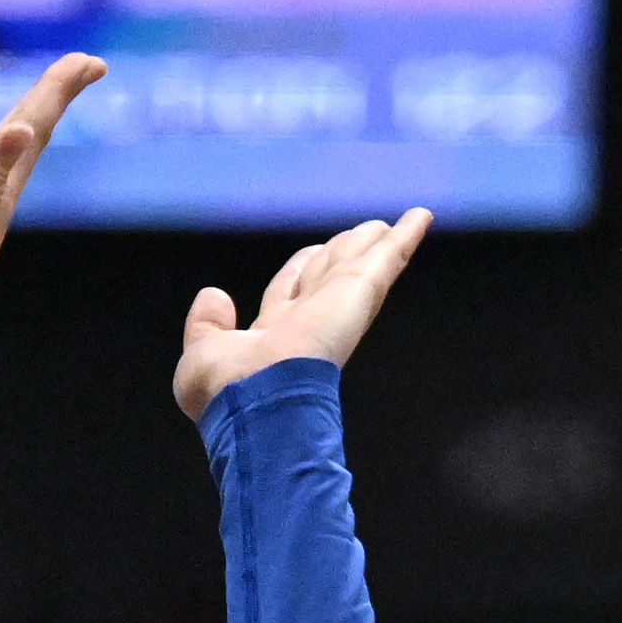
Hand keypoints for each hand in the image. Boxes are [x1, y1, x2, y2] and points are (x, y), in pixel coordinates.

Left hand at [173, 209, 431, 421]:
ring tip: (390, 225)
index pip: (291, 291)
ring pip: (358, 264)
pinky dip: (404, 238)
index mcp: (274, 336)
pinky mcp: (357, 295)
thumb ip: (206, 324)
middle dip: (341, 254)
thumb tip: (213, 296)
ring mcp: (336, 307)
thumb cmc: (227, 393)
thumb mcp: (202, 354)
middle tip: (359, 235)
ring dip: (374, 243)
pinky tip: (419, 217)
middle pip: (329, 275)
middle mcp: (308, 320)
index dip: (301, 270)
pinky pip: (385, 259)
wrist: (256, 405)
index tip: (312, 253)